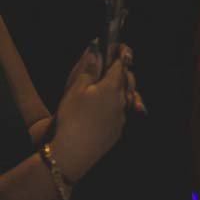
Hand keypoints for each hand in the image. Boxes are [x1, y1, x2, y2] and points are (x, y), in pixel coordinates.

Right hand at [50, 44, 134, 180]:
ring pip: (127, 97)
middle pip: (127, 81)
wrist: (73, 153)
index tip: (120, 46)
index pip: (120, 65)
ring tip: (118, 84)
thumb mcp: (76, 89)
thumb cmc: (72, 118)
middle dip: (124, 70)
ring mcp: (121, 117)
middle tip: (118, 63)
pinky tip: (108, 108)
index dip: (121, 53)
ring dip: (124, 88)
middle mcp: (121, 101)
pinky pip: (121, 113)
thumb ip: (89, 68)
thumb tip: (98, 47)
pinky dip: (117, 105)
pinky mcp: (117, 131)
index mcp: (111, 87)